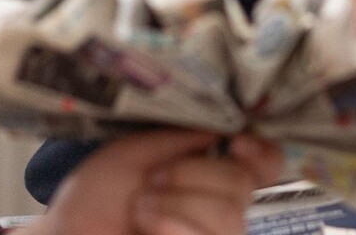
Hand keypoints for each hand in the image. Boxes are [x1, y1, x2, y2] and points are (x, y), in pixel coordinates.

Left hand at [36, 130, 282, 234]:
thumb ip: (181, 138)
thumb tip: (221, 130)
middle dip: (193, 177)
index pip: (263, 166)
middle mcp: (215, 211)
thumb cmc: (91, 203)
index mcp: (206, 178)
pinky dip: (175, 226)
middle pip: (242, 186)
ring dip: (177, 205)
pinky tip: (148, 229)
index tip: (236, 142)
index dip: (261, 154)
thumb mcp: (135, 153)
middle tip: (151, 182)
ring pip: (230, 216)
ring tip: (141, 210)